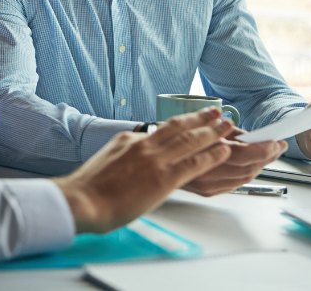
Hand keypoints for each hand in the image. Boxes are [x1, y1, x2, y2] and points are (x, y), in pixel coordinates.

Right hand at [53, 108, 233, 233]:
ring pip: (191, 140)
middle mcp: (144, 144)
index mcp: (129, 139)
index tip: (190, 121)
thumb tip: (134, 161)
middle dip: (201, 118)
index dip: (180, 124)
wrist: (82, 199)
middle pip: (179, 126)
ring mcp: (155, 160)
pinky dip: (211, 155)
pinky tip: (223, 150)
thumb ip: (125, 156)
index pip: (160, 130)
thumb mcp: (107, 160)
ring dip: (212, 131)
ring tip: (227, 125)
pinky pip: (194, 163)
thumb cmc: (89, 188)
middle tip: (216, 112)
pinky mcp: (163, 178)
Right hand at [182, 132, 287, 195]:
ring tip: (270, 152)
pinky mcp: (207, 191)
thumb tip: (249, 135)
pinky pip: (234, 184)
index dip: (262, 148)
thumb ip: (224, 132)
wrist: (149, 164)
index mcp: (202, 152)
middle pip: (247, 167)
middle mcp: (205, 172)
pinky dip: (247, 174)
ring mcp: (207, 184)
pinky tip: (252, 165)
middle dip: (267, 155)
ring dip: (260, 165)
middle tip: (278, 145)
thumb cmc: (173, 140)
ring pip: (243, 177)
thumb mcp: (197, 127)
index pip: (243, 154)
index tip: (274, 140)